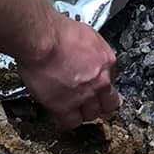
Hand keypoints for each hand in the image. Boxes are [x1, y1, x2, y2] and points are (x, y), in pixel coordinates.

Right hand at [17, 13, 120, 128]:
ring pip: (91, 115)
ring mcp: (84, 95)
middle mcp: (99, 81)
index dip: (102, 85)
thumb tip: (86, 54)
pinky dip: (68, 121)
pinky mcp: (64, 106)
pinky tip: (62, 115)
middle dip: (100, 104)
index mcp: (106, 61)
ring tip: (75, 108)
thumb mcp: (86, 33)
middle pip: (108, 103)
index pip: (112, 81)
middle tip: (92, 103)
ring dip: (84, 113)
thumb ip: (91, 49)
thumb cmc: (56, 31)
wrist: (41, 38)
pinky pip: (71, 122)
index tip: (96, 86)